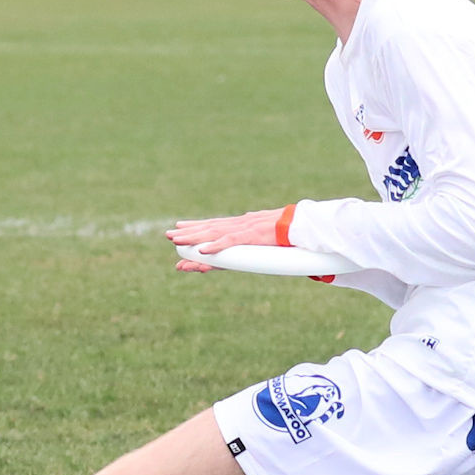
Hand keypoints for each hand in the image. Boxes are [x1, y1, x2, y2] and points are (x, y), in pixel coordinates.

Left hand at [167, 209, 286, 270]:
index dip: (197, 227)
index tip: (180, 229)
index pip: (215, 225)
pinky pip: (230, 242)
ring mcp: (245, 229)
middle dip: (189, 233)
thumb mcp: (269, 237)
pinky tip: (202, 250)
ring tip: (176, 241)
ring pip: (213, 233)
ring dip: (194, 238)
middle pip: (209, 228)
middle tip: (169, 236)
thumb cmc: (291, 232)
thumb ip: (258, 242)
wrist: (305, 224)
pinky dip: (215, 246)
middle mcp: (241, 224)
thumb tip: (257, 242)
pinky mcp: (252, 236)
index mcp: (244, 225)